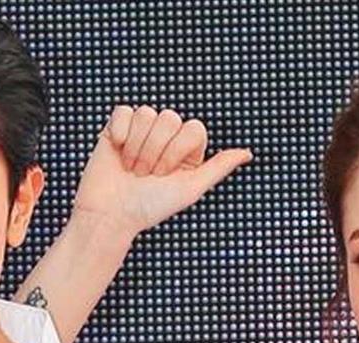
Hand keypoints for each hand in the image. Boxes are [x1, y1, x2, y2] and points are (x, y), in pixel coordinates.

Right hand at [72, 105, 251, 238]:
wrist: (110, 214)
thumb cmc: (150, 206)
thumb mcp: (191, 189)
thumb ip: (218, 168)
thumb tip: (247, 153)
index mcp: (186, 149)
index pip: (193, 128)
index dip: (177, 151)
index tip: (164, 175)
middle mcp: (165, 137)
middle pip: (170, 118)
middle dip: (155, 151)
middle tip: (144, 175)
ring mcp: (140, 130)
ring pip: (147, 113)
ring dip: (137, 146)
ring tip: (130, 168)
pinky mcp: (116, 127)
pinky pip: (125, 111)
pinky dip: (121, 133)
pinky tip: (117, 151)